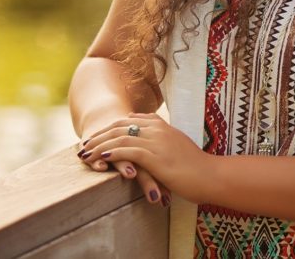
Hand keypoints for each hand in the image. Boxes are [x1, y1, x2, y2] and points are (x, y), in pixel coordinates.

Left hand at [80, 112, 214, 204]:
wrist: (210, 175)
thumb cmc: (196, 166)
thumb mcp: (178, 146)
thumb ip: (163, 139)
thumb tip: (150, 141)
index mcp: (162, 125)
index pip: (129, 120)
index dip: (110, 128)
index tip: (97, 137)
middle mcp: (157, 129)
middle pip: (120, 127)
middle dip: (99, 136)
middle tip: (84, 145)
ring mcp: (155, 141)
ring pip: (119, 138)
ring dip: (99, 146)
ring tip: (85, 154)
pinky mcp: (154, 156)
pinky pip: (127, 151)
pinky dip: (111, 153)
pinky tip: (100, 159)